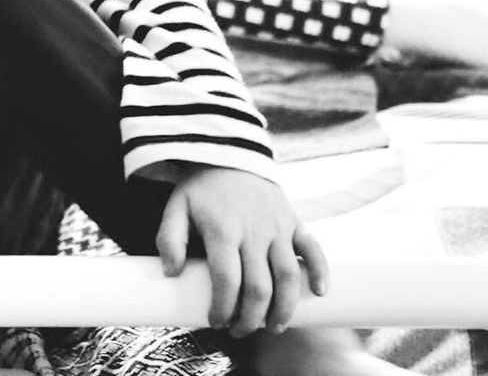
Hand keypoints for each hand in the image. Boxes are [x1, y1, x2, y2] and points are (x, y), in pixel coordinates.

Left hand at [157, 165, 327, 337]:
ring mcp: (278, 227)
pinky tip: (318, 293)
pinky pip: (313, 248)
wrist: (229, 155)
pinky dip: (319, 271)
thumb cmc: (201, 190)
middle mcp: (254, 231)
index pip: (226, 280)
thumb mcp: (175, 208)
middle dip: (251, 318)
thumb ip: (168, 239)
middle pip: (259, 287)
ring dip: (283, 308)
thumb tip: (171, 273)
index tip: (215, 322)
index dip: (222, 308)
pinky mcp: (294, 221)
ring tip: (273, 327)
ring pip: (288, 276)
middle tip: (240, 331)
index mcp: (222, 230)